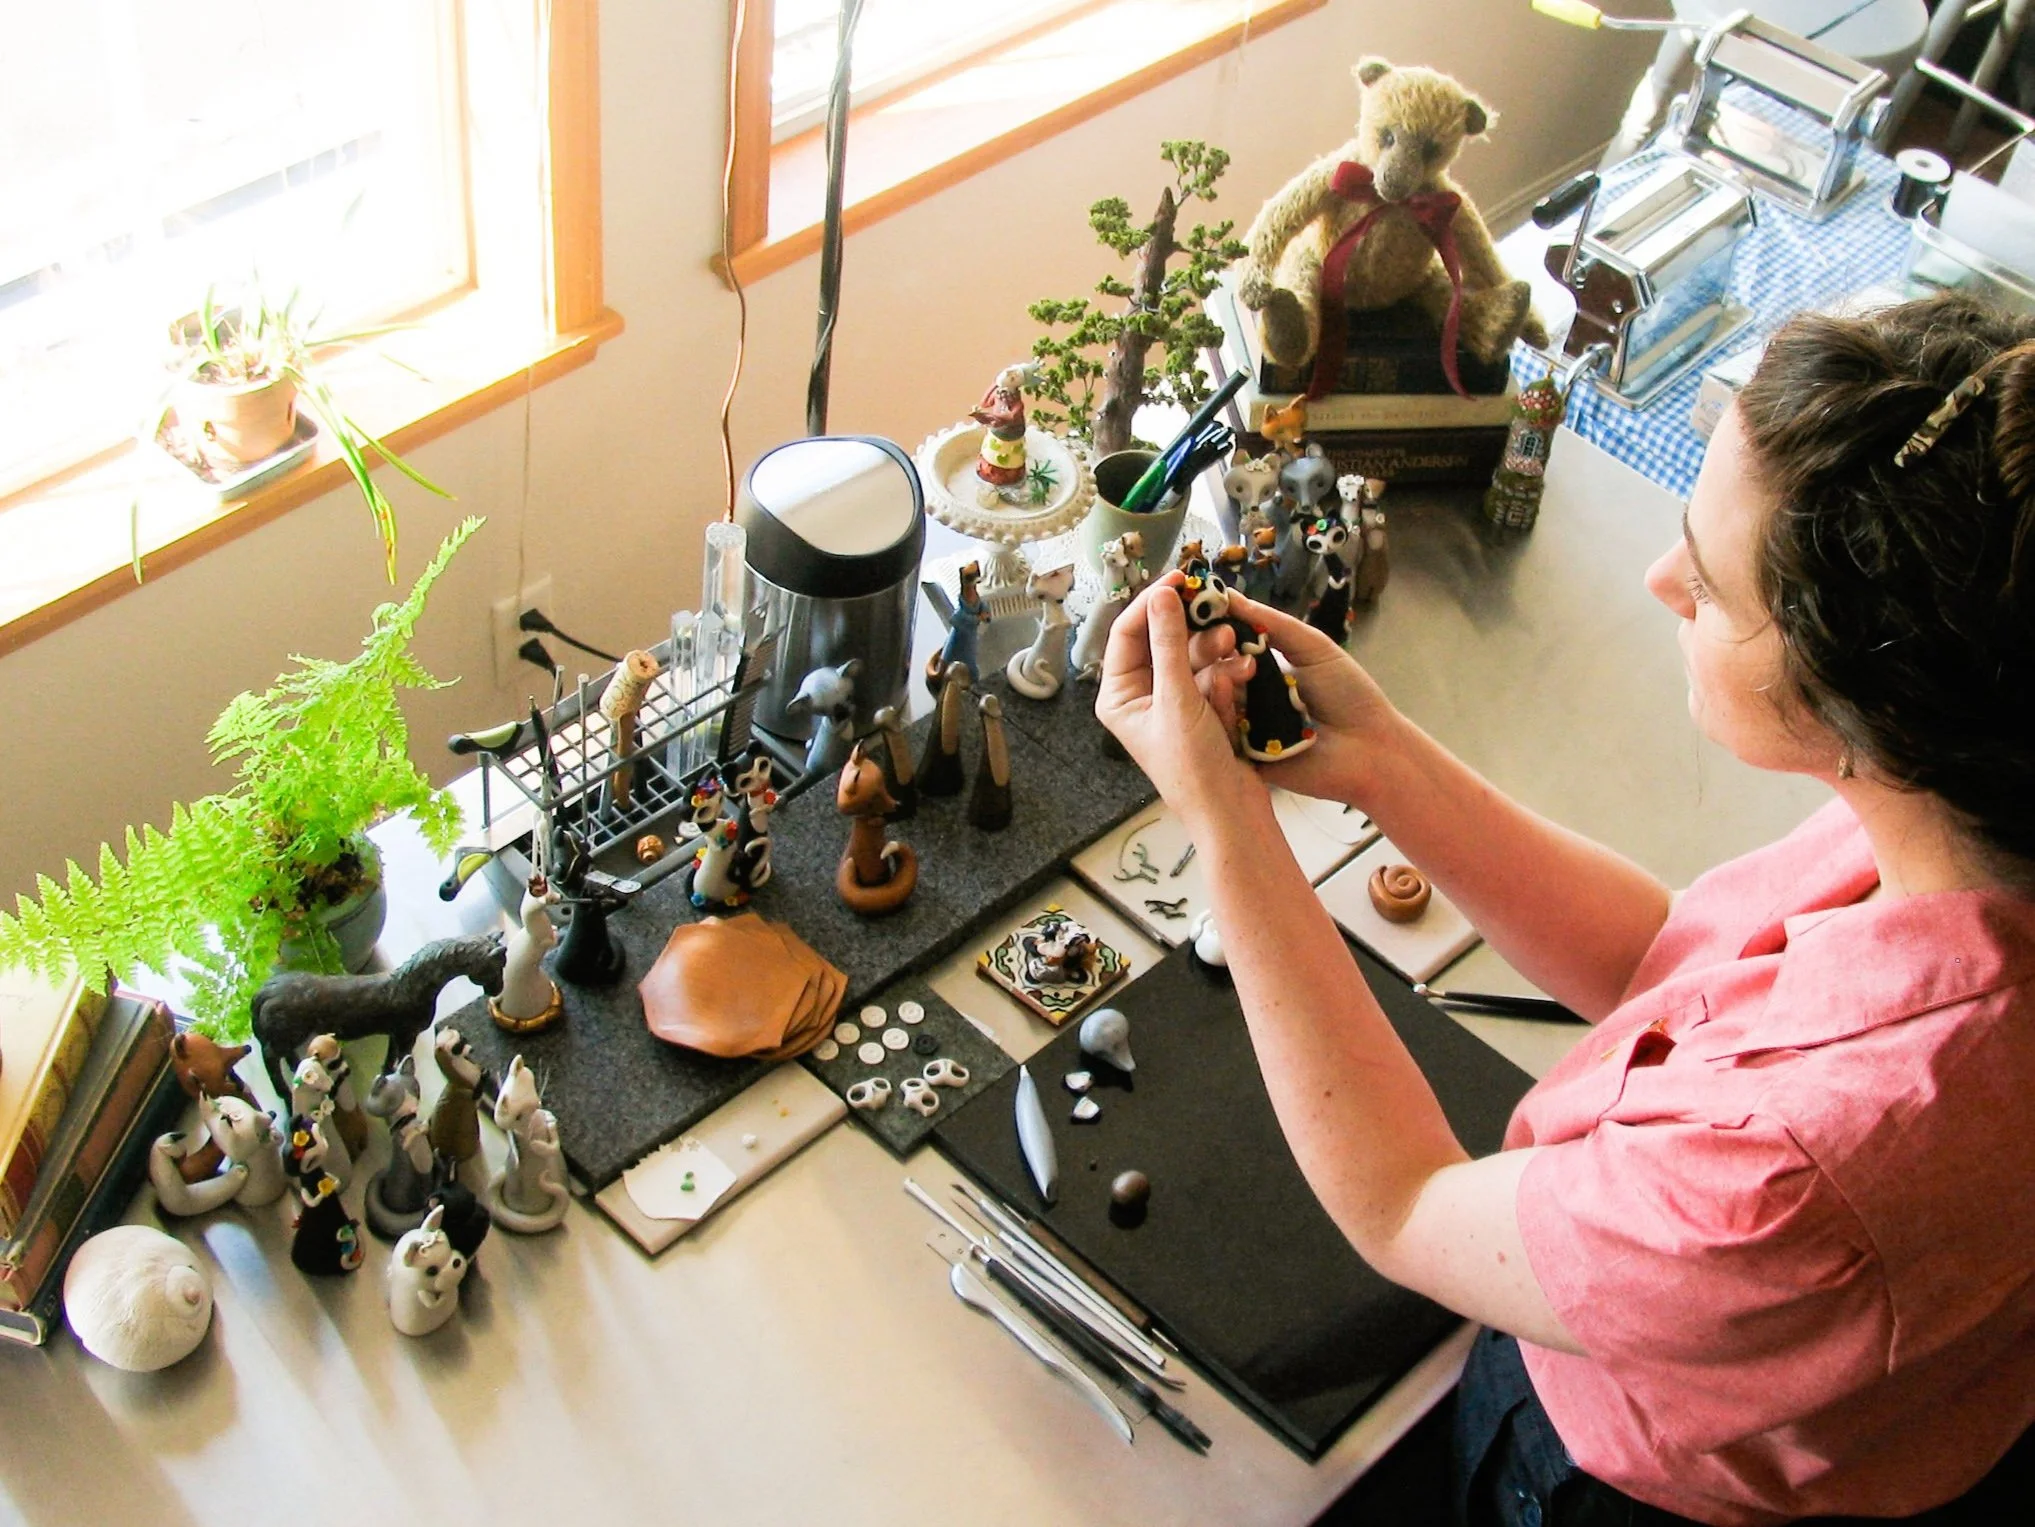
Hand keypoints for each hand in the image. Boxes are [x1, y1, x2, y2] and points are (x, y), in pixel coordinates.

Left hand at [1095, 574, 1261, 819]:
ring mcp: (1173, 700)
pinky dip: (1226, 670)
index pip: (1126, 632)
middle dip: (1192, 627)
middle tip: (1217, 608)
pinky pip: (1212, 673)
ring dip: (1215, 648)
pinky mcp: (1203, 707)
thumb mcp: (1179, 700)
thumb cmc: (1193, 769)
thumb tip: (1162, 596)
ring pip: (1192, 654)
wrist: (1231, 812)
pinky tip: (1242, 672)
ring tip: (1235, 643)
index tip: (1179, 579)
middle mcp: (1141, 695)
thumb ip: (1170, 643)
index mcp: (1119, 695)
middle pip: (1162, 639)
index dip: (1151, 602)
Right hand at [1218, 586, 1401, 807]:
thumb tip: (1228, 595)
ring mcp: (1242, 726)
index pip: (1220, 644)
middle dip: (1206, 648)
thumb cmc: (1349, 694)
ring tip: (1236, 667)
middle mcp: (1245, 695)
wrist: (1372, 746)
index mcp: (1259, 668)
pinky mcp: (1243, 756)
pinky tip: (1224, 691)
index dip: (1208, 626)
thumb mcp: (1312, 647)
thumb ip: (1271, 623)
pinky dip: (1221, 712)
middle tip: (1224, 637)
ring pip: (1208, 699)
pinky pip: (1221, 732)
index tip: (1200, 605)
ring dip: (1213, 677)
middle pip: (1206, 669)